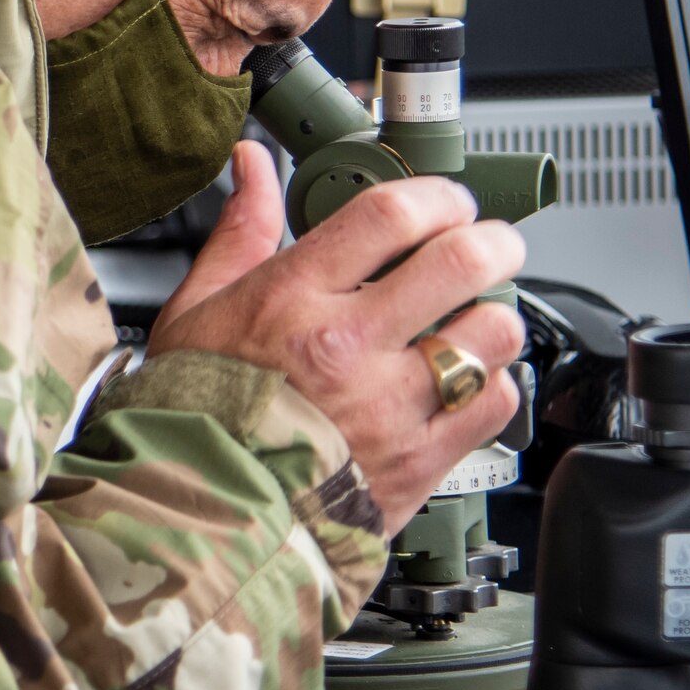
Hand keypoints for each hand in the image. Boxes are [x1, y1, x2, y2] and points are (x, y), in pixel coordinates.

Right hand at [148, 142, 526, 532]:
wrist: (202, 523)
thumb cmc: (194, 417)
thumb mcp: (197, 310)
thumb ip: (242, 232)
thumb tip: (253, 166)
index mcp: (293, 299)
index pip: (391, 214)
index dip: (436, 195)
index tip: (448, 203)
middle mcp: (346, 347)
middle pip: (461, 263)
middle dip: (494, 243)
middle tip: (493, 247)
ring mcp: (388, 407)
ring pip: (489, 334)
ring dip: (494, 318)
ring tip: (477, 320)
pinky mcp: (416, 462)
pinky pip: (491, 404)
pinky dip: (490, 385)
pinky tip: (465, 381)